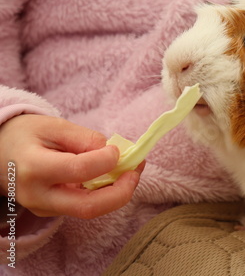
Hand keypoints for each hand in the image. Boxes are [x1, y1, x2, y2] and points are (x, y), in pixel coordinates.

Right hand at [0, 114, 143, 218]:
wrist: (0, 152)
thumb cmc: (28, 134)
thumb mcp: (55, 126)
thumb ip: (86, 139)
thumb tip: (115, 154)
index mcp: (34, 167)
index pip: (78, 171)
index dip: (106, 161)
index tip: (118, 149)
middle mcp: (37, 195)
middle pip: (88, 207)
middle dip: (122, 192)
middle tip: (137, 171)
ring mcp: (43, 208)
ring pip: (90, 210)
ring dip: (117, 192)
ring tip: (131, 170)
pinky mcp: (52, 211)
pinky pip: (85, 206)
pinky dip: (105, 193)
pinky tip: (113, 176)